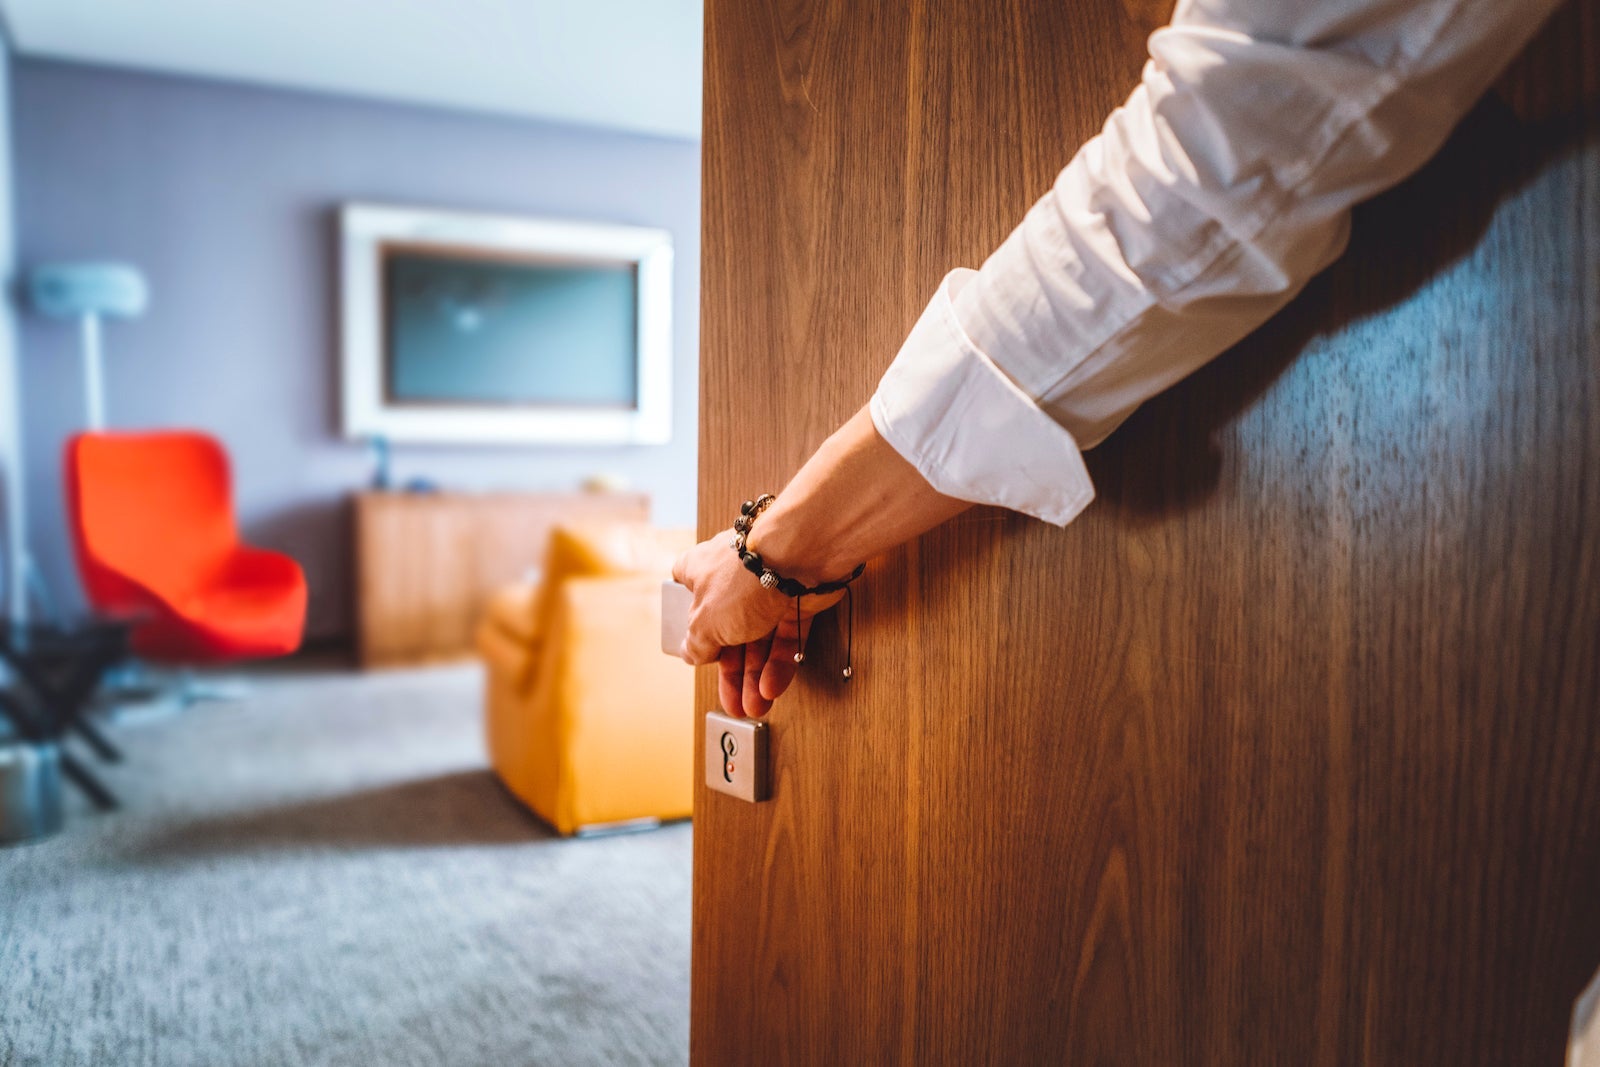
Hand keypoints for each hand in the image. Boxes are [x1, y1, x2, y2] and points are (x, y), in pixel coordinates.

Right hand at [672, 530, 842, 716]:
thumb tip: (691, 653)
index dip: (692, 629)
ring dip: (756, 677)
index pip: (688, 599)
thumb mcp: (706, 622)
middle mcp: (733, 579)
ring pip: (759, 640)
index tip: (698, 654)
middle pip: (727, 632)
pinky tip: (772, 686)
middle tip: (734, 701)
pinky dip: (779, 663)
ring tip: (755, 705)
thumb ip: (698, 642)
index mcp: (699, 574)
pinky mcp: (797, 599)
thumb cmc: (745, 576)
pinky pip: (785, 638)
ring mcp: (766, 589)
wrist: (799, 557)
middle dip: (732, 673)